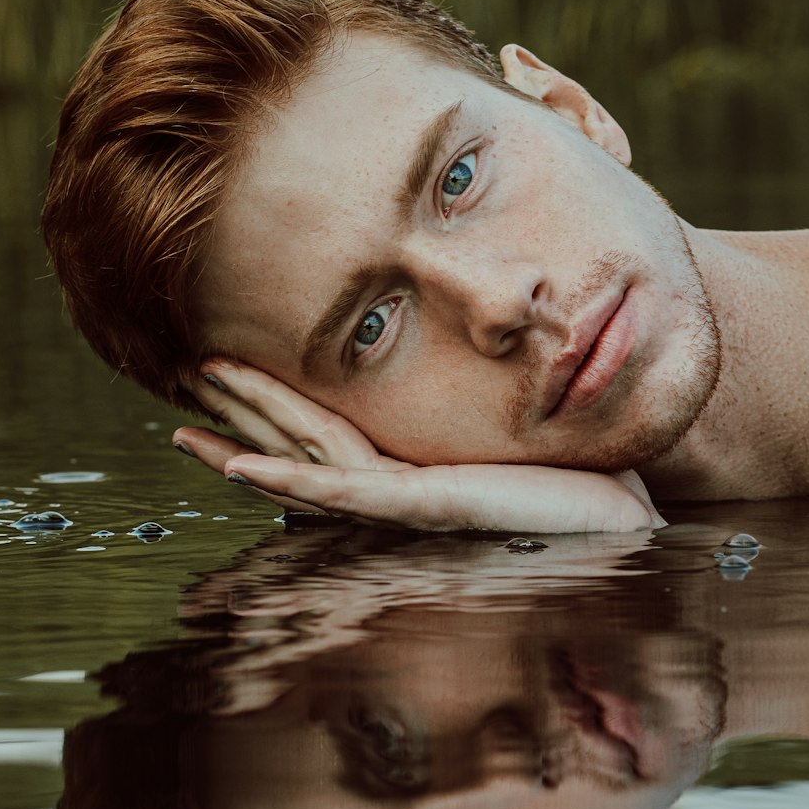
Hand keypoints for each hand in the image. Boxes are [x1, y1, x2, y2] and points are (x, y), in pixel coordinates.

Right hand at [174, 360, 664, 533]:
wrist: (627, 506)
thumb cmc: (582, 458)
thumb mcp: (518, 401)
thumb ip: (485, 368)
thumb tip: (489, 300)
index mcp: (410, 454)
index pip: (321, 419)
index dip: (267, 393)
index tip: (220, 358)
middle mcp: (395, 478)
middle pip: (296, 436)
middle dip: (238, 405)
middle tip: (180, 367)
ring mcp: (405, 497)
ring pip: (303, 458)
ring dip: (243, 432)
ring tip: (186, 406)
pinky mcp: (427, 508)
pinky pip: (341, 492)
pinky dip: (285, 483)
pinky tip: (236, 467)